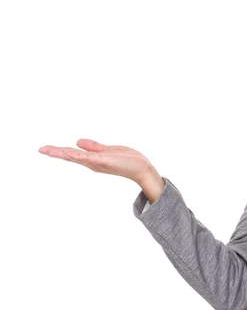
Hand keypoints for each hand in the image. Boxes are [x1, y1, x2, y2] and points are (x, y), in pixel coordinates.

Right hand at [38, 139, 154, 185]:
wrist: (142, 168)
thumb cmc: (128, 160)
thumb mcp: (108, 150)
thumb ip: (94, 147)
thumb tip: (77, 141)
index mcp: (92, 159)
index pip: (73, 154)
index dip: (58, 151)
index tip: (44, 148)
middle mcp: (93, 163)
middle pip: (71, 156)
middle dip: (55, 153)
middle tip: (40, 149)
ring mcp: (98, 163)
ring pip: (77, 157)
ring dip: (63, 153)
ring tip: (49, 150)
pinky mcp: (106, 161)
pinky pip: (90, 158)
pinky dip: (80, 155)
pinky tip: (71, 152)